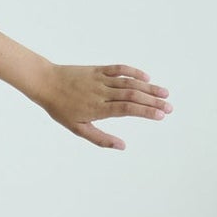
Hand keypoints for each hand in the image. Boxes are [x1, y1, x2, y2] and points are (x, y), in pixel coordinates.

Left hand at [38, 63, 170, 149]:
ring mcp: (101, 79)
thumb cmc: (61, 109)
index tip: (161, 115)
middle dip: (153, 101)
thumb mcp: (77, 129)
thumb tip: (122, 146)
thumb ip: (100, 138)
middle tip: (170, 107)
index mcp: (97, 108)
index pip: (127, 109)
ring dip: (149, 88)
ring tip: (164, 93)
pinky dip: (134, 72)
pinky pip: (119, 69)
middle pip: (132, 95)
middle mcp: (102, 92)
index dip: (145, 111)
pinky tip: (146, 78)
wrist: (46, 83)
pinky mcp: (98, 69)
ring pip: (129, 82)